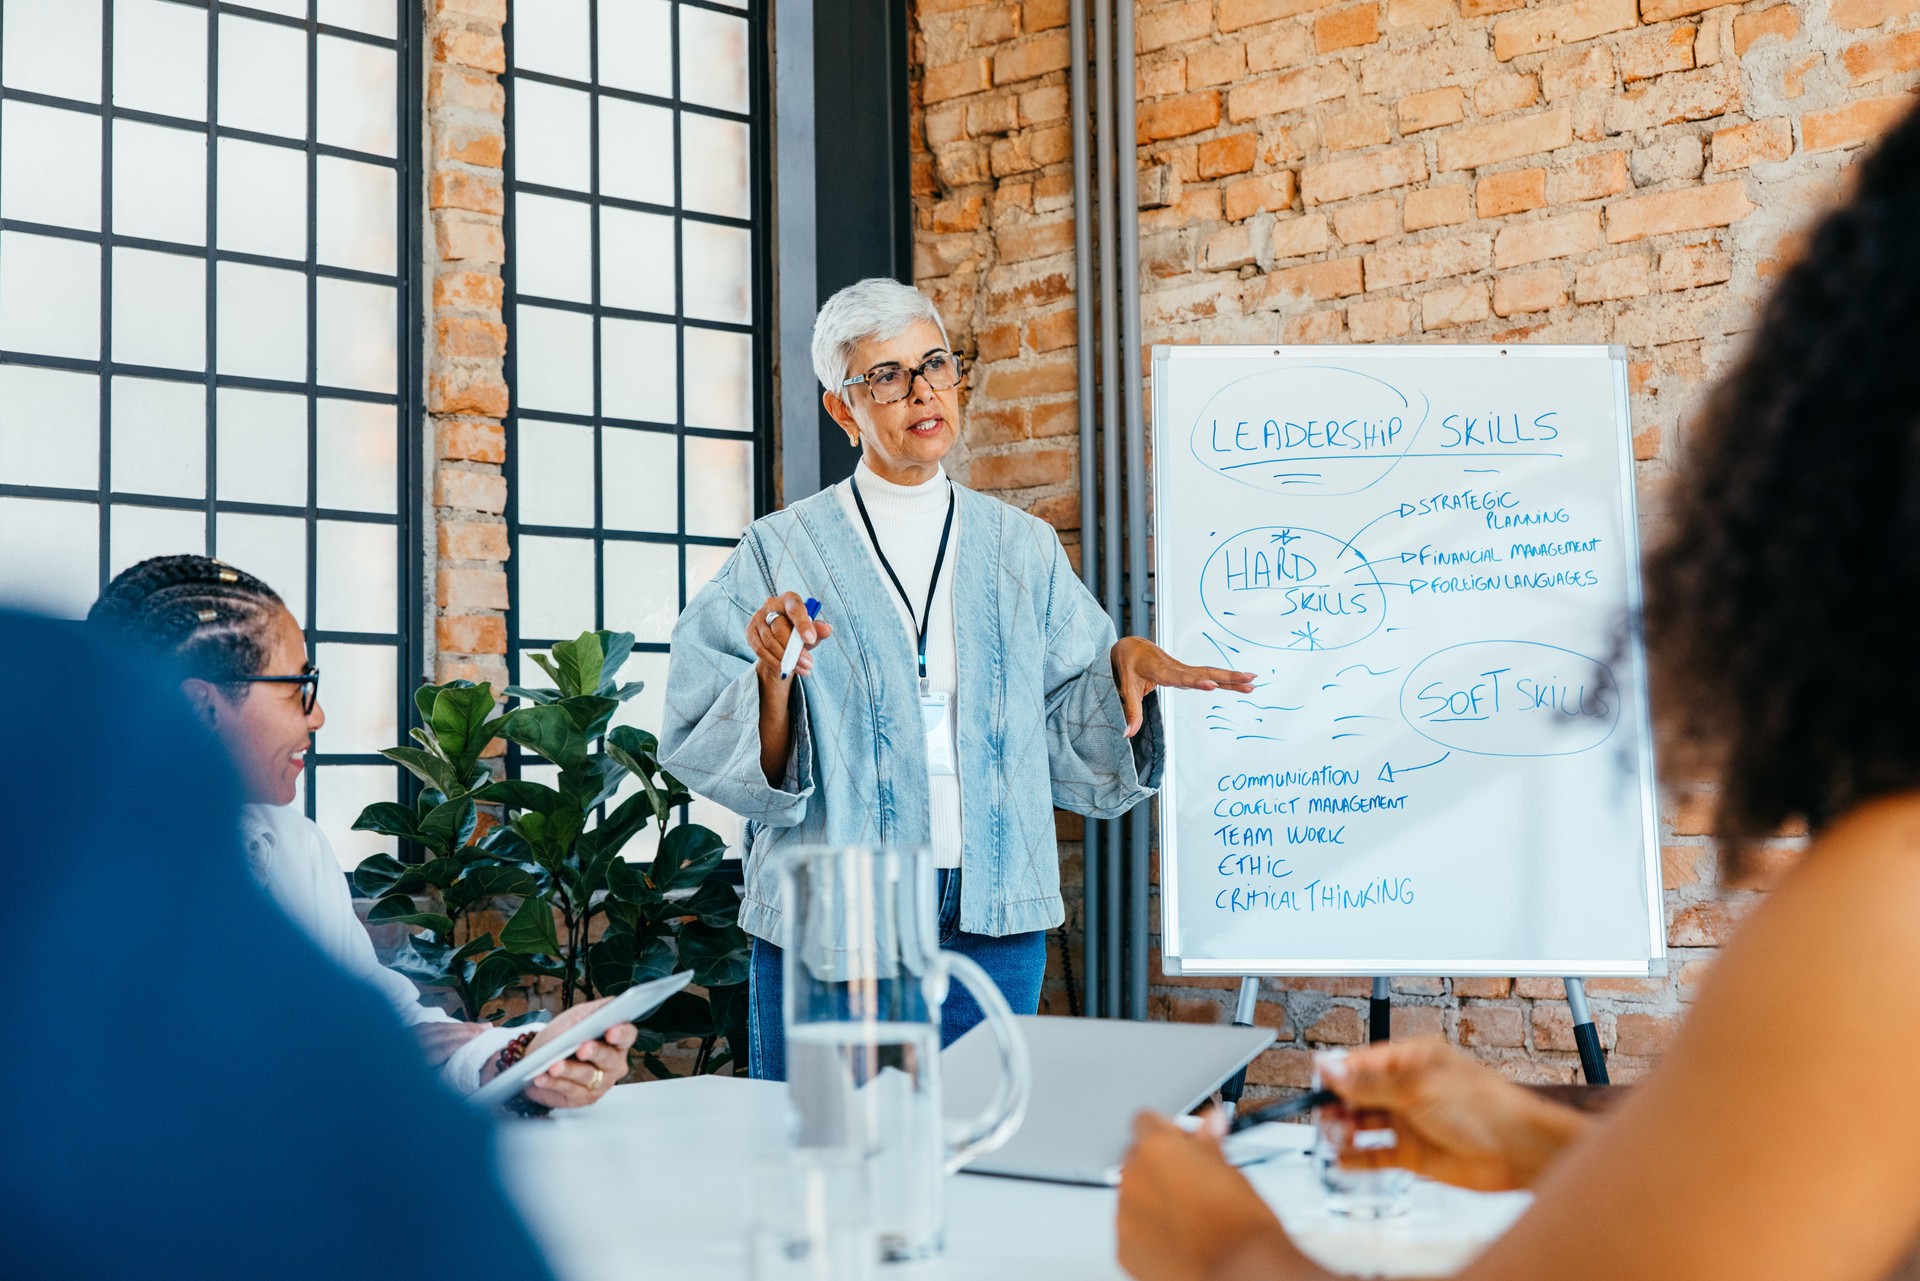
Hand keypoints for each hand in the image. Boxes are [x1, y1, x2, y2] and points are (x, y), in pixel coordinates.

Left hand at [482, 997, 638, 1110]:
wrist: (540, 1059)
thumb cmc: (562, 1036)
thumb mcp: (576, 1017)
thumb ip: (592, 1012)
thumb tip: (610, 1006)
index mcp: (616, 1040)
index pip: (628, 1035)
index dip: (621, 1033)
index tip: (611, 1032)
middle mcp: (613, 1063)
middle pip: (610, 1058)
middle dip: (595, 1052)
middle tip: (582, 1049)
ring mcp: (600, 1082)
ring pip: (587, 1076)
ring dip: (569, 1070)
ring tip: (554, 1066)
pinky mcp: (583, 1098)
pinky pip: (569, 1090)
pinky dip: (554, 1083)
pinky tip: (543, 1077)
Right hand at [747, 592, 833, 680]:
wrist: (780, 639)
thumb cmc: (799, 631)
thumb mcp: (812, 630)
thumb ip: (819, 629)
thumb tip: (827, 629)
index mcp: (789, 599)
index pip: (795, 609)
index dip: (803, 624)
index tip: (811, 640)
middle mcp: (771, 604)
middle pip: (780, 628)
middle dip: (795, 649)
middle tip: (808, 663)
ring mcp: (758, 617)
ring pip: (770, 641)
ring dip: (785, 659)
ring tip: (801, 669)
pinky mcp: (750, 631)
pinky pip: (760, 650)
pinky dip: (773, 662)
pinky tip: (785, 669)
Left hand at [1109, 637, 1255, 737]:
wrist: (1132, 648)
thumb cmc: (1129, 665)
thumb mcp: (1126, 688)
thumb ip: (1130, 711)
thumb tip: (1128, 733)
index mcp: (1160, 670)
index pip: (1179, 677)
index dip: (1195, 681)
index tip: (1211, 685)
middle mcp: (1176, 668)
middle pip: (1204, 673)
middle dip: (1226, 677)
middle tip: (1248, 680)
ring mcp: (1184, 670)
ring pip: (1211, 673)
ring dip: (1231, 678)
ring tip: (1252, 683)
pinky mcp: (1188, 673)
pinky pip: (1209, 676)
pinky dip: (1225, 679)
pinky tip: (1240, 683)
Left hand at [1117, 1112, 1319, 1280]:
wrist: (1240, 1273)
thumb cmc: (1240, 1224)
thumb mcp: (1230, 1170)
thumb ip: (1209, 1142)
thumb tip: (1211, 1122)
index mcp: (1157, 1149)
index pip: (1145, 1121)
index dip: (1167, 1131)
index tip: (1182, 1141)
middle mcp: (1134, 1178)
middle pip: (1136, 1158)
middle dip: (1159, 1166)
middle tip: (1190, 1180)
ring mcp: (1125, 1215)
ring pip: (1134, 1195)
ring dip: (1153, 1199)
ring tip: (1189, 1216)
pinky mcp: (1124, 1249)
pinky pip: (1131, 1230)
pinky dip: (1149, 1231)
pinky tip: (1178, 1238)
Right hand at [1320, 1036, 1591, 1190]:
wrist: (1519, 1150)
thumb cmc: (1485, 1107)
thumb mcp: (1417, 1088)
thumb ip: (1369, 1083)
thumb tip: (1330, 1067)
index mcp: (1410, 1058)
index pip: (1359, 1063)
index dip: (1335, 1075)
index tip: (1316, 1088)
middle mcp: (1406, 1088)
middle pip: (1356, 1093)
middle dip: (1337, 1105)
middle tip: (1328, 1118)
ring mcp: (1408, 1121)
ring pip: (1362, 1123)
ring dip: (1344, 1130)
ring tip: (1339, 1138)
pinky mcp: (1412, 1154)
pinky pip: (1375, 1154)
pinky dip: (1357, 1157)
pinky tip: (1344, 1159)